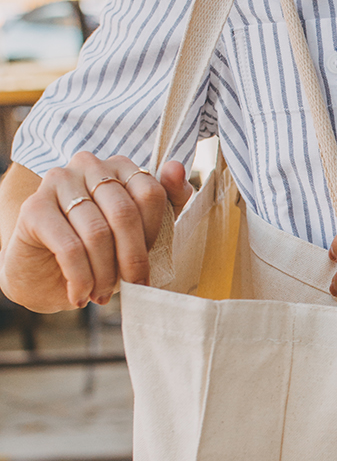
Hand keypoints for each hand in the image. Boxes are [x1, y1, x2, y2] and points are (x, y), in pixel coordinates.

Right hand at [0, 153, 192, 312]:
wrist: (46, 276)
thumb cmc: (100, 251)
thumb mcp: (143, 231)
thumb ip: (168, 201)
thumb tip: (178, 168)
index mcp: (119, 166)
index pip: (150, 193)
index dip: (153, 235)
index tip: (146, 264)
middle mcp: (87, 164)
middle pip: (125, 213)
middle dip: (132, 259)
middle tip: (132, 286)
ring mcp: (58, 181)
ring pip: (97, 233)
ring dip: (104, 274)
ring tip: (101, 296)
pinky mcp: (33, 207)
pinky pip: (69, 247)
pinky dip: (80, 278)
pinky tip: (79, 295)